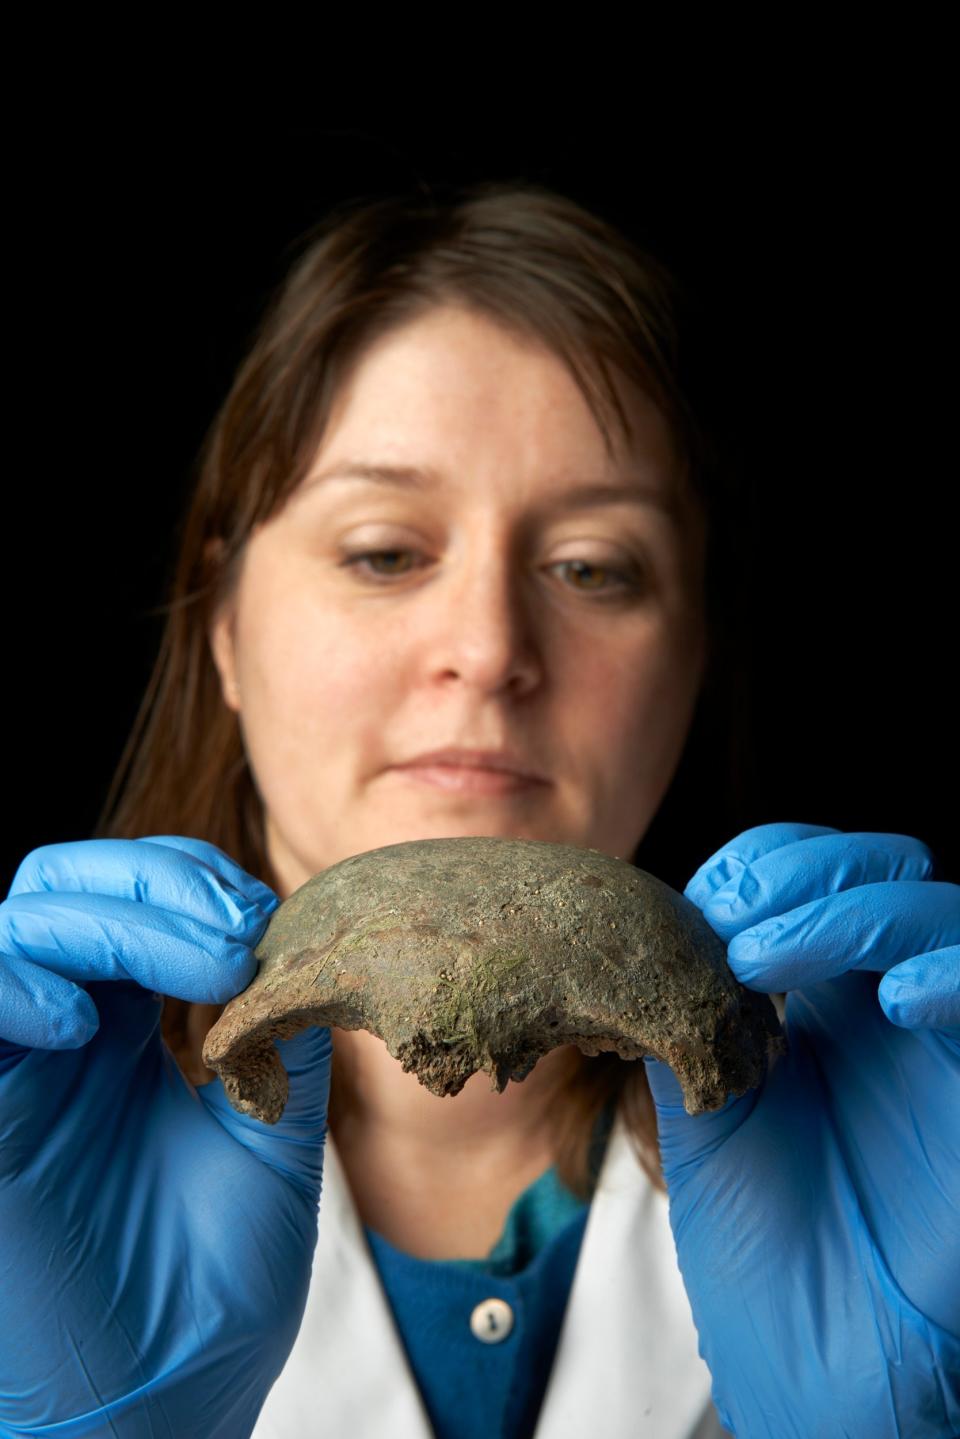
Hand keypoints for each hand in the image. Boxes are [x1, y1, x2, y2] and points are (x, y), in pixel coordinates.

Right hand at [0, 837, 331, 1437]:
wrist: (164, 1404)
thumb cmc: (210, 1287)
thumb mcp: (269, 1134)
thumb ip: (282, 1036)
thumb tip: (307, 946)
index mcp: (121, 1035)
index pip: (126, 900)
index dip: (186, 880)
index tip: (263, 916)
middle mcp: (58, 1041)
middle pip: (62, 889)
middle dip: (152, 881)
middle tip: (236, 930)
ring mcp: (13, 1074)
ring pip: (13, 927)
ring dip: (108, 921)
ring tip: (204, 969)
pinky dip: (13, 985)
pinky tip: (83, 1025)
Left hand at [644, 822, 959, 1438]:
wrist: (810, 1353)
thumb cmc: (758, 1235)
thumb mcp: (702, 1101)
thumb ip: (689, 1013)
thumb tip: (654, 932)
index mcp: (821, 992)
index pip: (812, 874)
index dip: (764, 863)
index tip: (702, 899)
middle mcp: (889, 1001)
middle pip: (883, 869)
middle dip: (809, 868)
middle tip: (734, 916)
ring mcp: (941, 1040)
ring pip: (940, 913)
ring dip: (852, 912)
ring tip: (761, 959)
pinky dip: (953, 975)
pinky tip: (892, 998)